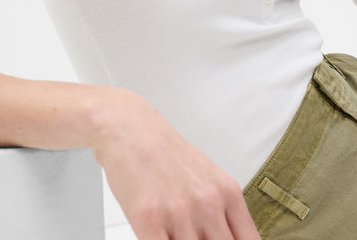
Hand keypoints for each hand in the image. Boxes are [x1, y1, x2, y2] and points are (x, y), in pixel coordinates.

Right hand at [91, 88, 260, 238]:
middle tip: (194, 238)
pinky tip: (158, 237)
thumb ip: (221, 211)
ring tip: (173, 233)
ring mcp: (181, 212)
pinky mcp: (150, 219)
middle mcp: (209, 203)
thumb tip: (225, 237)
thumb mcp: (206, 177)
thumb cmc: (164, 152)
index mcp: (227, 192)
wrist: (129, 127)